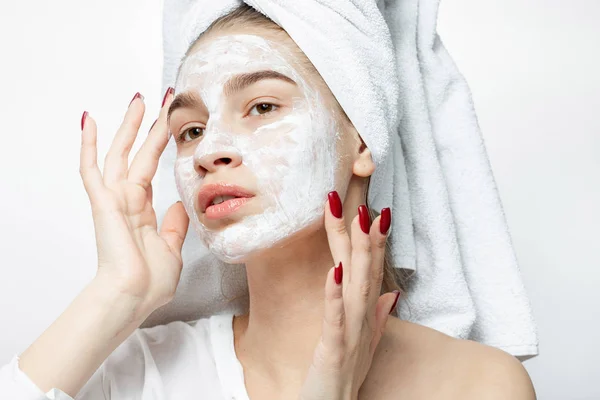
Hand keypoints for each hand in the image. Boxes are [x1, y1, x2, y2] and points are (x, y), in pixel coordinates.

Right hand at [79, 90, 188, 319]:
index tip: (173, 123)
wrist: (133, 297)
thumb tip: (179, 205)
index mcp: (142, 210)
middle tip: (160, 98)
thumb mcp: (173, 250)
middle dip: (150, 125)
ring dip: (128, 126)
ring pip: (119, 153)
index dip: (162, 143)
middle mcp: (126, 200)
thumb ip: (174, 226)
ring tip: (138, 99)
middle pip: (139, 153)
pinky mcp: (102, 203)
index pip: (152, 167)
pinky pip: (92, 169)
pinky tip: (90, 120)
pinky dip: (88, 145)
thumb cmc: (150, 282)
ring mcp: (113, 200)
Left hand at [298, 192, 399, 399]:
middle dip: (365, 235)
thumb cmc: (346, 376)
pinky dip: (335, 294)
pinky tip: (333, 270)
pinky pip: (335, 319)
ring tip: (359, 219)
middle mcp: (363, 319)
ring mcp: (352, 333)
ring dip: (358, 252)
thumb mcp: (365, 343)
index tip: (373, 208)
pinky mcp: (335, 351)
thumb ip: (379, 317)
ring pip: (357, 286)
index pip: (369, 270)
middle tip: (365, 199)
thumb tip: (392, 293)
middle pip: (365, 270)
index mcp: (365, 314)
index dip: (371, 240)